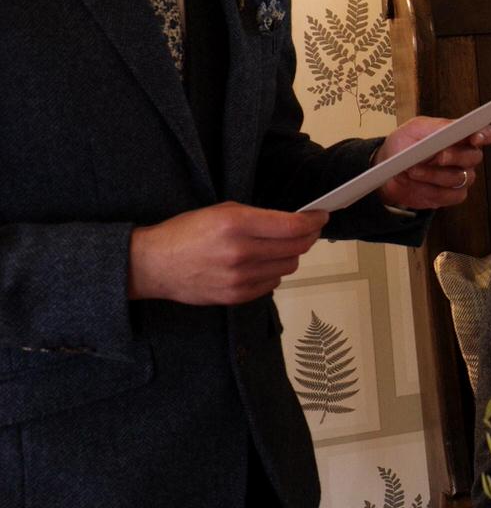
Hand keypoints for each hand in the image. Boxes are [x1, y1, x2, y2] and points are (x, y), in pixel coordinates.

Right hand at [128, 202, 328, 305]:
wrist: (153, 265)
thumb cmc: (186, 232)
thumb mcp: (220, 211)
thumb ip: (258, 216)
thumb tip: (294, 221)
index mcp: (236, 224)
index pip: (293, 226)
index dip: (313, 221)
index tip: (321, 216)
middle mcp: (241, 252)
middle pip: (297, 247)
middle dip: (308, 236)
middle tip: (309, 230)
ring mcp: (239, 278)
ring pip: (289, 266)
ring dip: (291, 254)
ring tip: (281, 246)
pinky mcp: (236, 296)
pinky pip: (273, 282)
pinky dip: (274, 271)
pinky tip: (263, 263)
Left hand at [375, 119, 490, 210]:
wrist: (388, 172)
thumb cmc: (404, 145)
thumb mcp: (414, 129)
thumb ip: (436, 128)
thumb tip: (454, 129)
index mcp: (461, 136)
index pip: (485, 133)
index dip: (485, 135)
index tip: (475, 137)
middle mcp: (466, 157)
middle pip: (474, 157)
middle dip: (455, 156)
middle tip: (437, 156)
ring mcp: (462, 178)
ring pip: (460, 178)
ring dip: (434, 175)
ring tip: (413, 170)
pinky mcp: (452, 196)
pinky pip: (451, 196)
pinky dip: (431, 191)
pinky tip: (417, 184)